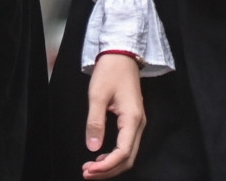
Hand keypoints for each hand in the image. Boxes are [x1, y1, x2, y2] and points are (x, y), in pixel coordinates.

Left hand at [82, 52, 144, 177]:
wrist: (121, 55)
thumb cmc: (110, 71)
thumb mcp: (97, 96)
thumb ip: (95, 122)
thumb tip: (93, 147)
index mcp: (132, 119)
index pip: (123, 153)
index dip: (106, 166)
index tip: (89, 170)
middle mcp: (138, 124)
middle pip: (128, 158)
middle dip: (108, 170)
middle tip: (87, 173)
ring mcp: (137, 123)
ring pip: (128, 154)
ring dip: (110, 165)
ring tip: (91, 168)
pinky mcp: (132, 121)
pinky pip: (126, 145)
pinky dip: (114, 156)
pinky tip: (100, 157)